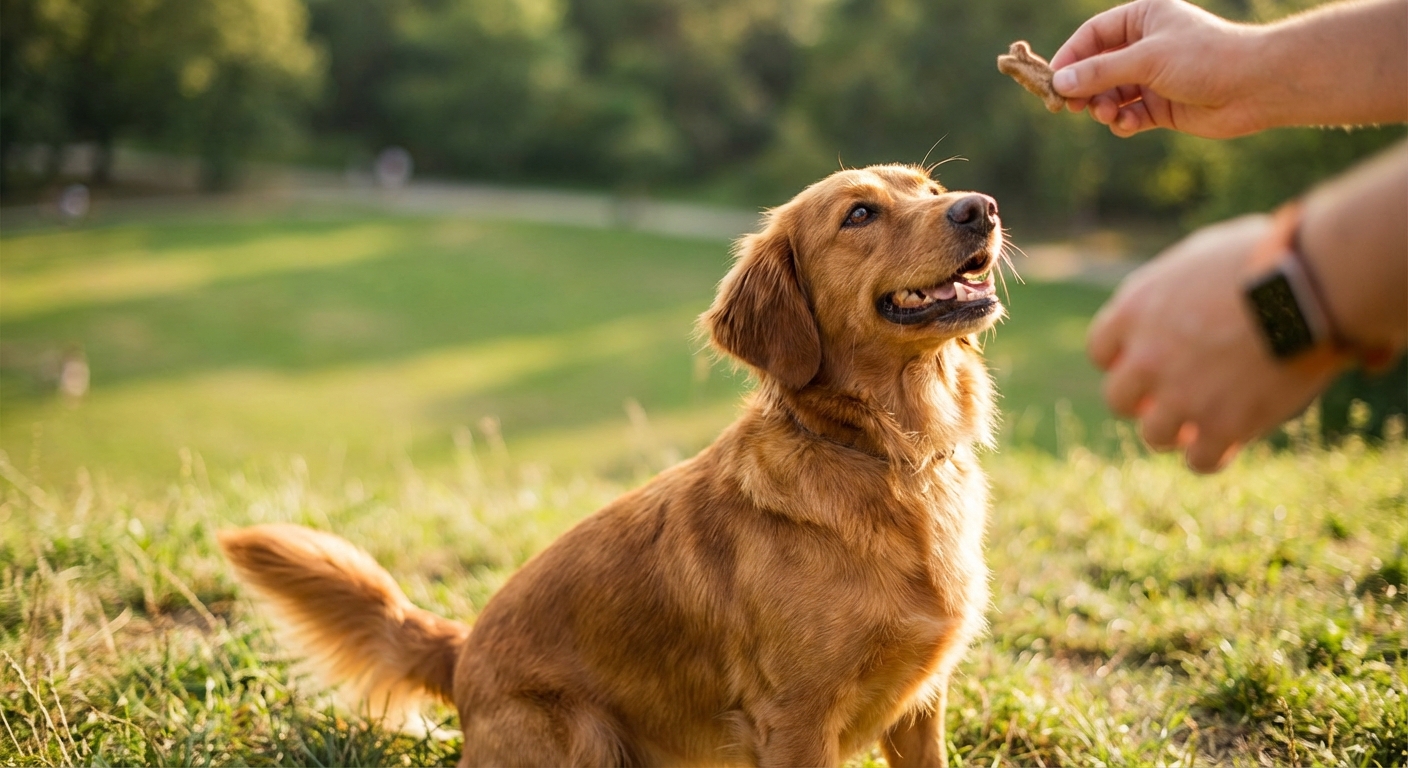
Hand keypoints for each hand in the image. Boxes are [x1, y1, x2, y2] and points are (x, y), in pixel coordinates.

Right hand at [1050, 0, 1265, 137]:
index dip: (1070, 57)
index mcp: (1144, 17)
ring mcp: (1153, 77)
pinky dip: (1124, 122)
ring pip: (1110, 94)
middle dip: (1084, 88)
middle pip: (1097, 67)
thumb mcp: (1146, 58)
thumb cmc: (1205, 58)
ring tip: (1108, 115)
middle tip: (1070, 106)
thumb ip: (1099, 72)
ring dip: (1104, 107)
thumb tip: (1059, 83)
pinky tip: (1129, 124)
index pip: (1093, 35)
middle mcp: (1146, 45)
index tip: (1052, 81)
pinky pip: (1129, 114)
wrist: (1255, 86)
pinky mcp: (1162, 106)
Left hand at [1087, 216, 1347, 471]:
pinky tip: (1230, 440)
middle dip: (1144, 400)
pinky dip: (1213, 455)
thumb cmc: (1265, 256)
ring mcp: (1181, 396)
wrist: (1310, 285)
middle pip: (1119, 400)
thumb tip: (1177, 297)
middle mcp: (1147, 358)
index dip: (1122, 361)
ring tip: (1206, 419)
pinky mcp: (1223, 425)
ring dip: (1178, 430)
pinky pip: (1201, 461)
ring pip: (1155, 436)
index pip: (1100, 351)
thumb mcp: (1201, 254)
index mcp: (1135, 312)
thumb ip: (1173, 286)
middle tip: (1175, 395)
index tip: (1146, 363)